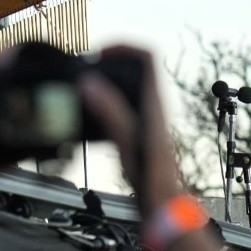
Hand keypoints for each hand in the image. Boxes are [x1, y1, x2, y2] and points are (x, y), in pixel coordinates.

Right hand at [76, 46, 181, 214]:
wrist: (163, 204)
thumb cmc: (150, 177)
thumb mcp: (126, 141)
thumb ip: (110, 110)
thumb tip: (91, 83)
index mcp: (154, 103)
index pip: (147, 56)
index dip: (122, 46)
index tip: (99, 53)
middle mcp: (155, 106)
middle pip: (137, 66)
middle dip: (111, 59)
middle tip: (88, 66)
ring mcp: (150, 117)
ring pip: (131, 83)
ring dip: (109, 78)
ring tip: (86, 85)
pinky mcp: (143, 128)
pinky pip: (126, 99)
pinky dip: (108, 96)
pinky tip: (93, 110)